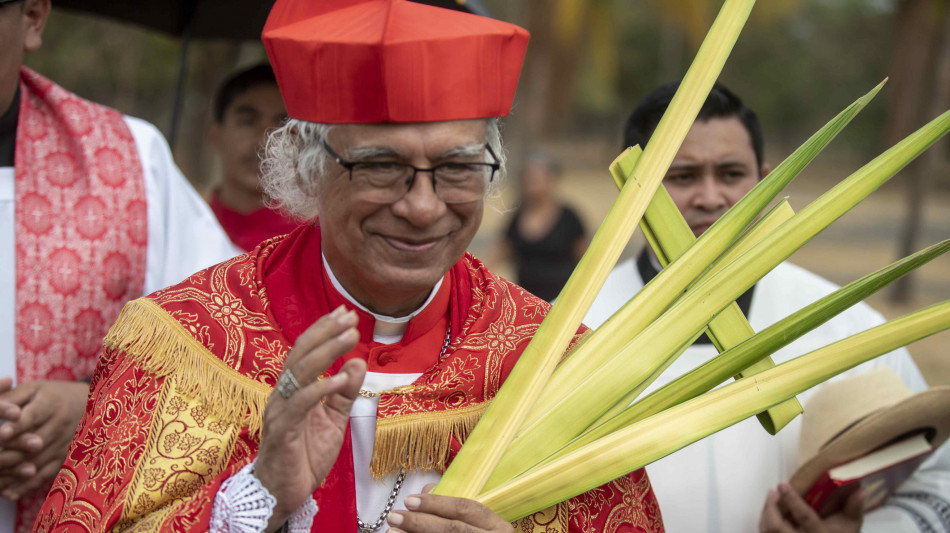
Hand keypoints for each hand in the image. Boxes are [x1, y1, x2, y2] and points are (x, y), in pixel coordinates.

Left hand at [0, 379, 89, 499]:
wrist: (91, 406)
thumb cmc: (53, 396)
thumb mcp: (34, 389)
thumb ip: (10, 398)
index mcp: (51, 404)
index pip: (32, 417)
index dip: (17, 427)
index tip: (3, 434)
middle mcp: (60, 426)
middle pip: (32, 445)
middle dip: (7, 456)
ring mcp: (64, 445)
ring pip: (35, 464)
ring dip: (11, 475)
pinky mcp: (65, 460)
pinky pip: (45, 476)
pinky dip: (26, 487)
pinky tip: (8, 493)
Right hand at [255, 306, 365, 530]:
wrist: (284, 494)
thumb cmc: (304, 457)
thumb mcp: (334, 420)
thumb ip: (344, 393)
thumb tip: (357, 362)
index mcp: (292, 390)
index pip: (306, 352)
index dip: (324, 330)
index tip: (345, 313)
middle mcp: (282, 395)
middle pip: (301, 354)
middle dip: (326, 333)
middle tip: (350, 318)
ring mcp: (280, 411)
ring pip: (300, 372)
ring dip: (327, 352)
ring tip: (350, 337)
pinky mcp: (283, 430)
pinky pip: (301, 402)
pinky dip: (321, 387)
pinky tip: (341, 377)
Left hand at [386, 485, 512, 532]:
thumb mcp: (475, 525)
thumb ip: (452, 509)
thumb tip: (427, 490)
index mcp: (498, 527)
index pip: (466, 509)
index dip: (436, 503)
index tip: (409, 500)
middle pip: (453, 529)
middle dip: (420, 522)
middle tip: (394, 516)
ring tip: (391, 532)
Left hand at [760, 482, 863, 532]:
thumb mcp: (851, 526)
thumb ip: (854, 508)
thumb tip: (860, 489)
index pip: (804, 517)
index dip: (792, 501)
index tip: (783, 484)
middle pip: (776, 527)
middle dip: (770, 507)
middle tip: (773, 491)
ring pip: (767, 531)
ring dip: (766, 513)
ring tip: (771, 498)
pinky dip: (765, 522)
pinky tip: (770, 512)